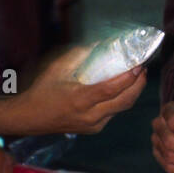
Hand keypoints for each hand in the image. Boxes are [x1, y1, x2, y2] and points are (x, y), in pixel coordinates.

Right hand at [16, 46, 146, 133]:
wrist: (30, 118)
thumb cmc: (42, 91)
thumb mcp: (58, 69)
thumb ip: (80, 55)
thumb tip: (101, 43)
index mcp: (80, 99)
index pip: (112, 89)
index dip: (129, 78)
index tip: (138, 65)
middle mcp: (90, 115)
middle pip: (124, 101)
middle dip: (139, 85)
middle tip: (143, 69)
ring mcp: (93, 125)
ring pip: (122, 109)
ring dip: (132, 93)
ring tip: (137, 77)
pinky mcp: (94, 129)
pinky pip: (114, 114)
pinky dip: (121, 100)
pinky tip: (122, 89)